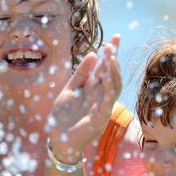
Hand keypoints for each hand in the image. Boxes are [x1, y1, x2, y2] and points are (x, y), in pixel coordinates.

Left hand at [47, 34, 122, 163]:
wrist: (58, 139)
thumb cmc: (63, 116)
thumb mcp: (70, 90)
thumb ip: (81, 74)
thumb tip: (93, 53)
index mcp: (94, 88)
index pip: (106, 67)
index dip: (112, 52)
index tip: (116, 36)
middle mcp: (101, 96)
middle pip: (113, 74)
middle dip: (114, 59)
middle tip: (111, 45)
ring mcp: (103, 106)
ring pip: (114, 86)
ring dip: (113, 71)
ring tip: (110, 56)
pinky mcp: (100, 117)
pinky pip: (108, 100)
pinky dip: (108, 87)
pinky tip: (104, 76)